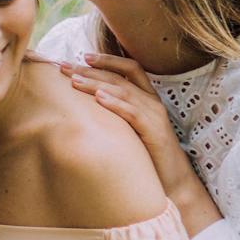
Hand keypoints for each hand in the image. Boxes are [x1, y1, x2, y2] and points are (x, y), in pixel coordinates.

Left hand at [61, 52, 222, 233]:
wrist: (174, 182)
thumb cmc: (149, 158)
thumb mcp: (131, 131)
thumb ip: (117, 116)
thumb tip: (88, 109)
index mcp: (148, 99)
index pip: (130, 69)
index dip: (107, 60)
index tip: (83, 57)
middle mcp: (153, 102)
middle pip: (121, 77)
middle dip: (91, 70)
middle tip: (65, 67)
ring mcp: (154, 115)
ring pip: (124, 91)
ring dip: (97, 84)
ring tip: (75, 81)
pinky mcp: (154, 131)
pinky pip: (133, 113)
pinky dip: (115, 104)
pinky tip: (99, 99)